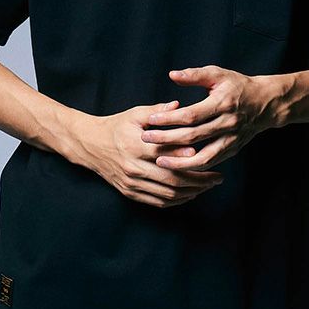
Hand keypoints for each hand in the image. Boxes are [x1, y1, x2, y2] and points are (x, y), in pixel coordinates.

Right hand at [82, 100, 224, 207]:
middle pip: (172, 180)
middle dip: (199, 181)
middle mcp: (134, 167)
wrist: (90, 145)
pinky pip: (157, 202)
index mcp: (136, 145)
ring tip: (208, 186)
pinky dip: (176, 201)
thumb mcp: (135, 114)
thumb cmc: (116, 126)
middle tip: (218, 177)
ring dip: (191, 193)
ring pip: (167, 195)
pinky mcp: (130, 192)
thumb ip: (158, 111)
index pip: (169, 155)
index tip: (210, 156)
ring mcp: (132, 183)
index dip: (190, 159)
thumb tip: (179, 105)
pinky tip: (190, 194)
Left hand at [141, 65, 280, 169]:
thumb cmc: (238, 86)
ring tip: (159, 161)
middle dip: (167, 139)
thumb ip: (195, 75)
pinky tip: (178, 166)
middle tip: (146, 139)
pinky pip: (211, 162)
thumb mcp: (218, 74)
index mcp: (222, 103)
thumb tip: (172, 75)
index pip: (191, 114)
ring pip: (203, 156)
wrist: (265, 103)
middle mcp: (227, 123)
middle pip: (193, 136)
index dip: (169, 118)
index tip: (151, 119)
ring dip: (179, 162)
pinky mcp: (232, 149)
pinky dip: (194, 167)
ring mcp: (231, 139)